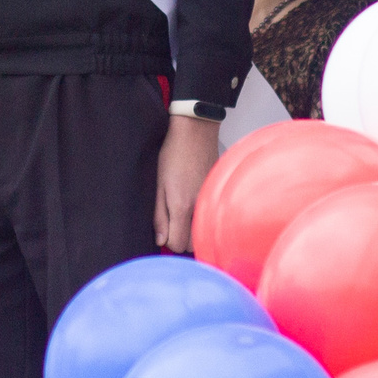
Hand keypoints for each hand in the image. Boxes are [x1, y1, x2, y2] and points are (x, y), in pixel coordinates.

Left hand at [154, 115, 219, 252]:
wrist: (196, 132)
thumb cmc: (173, 154)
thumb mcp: (159, 185)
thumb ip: (160, 215)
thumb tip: (161, 240)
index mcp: (182, 206)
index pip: (177, 245)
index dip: (168, 241)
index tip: (164, 230)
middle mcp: (200, 208)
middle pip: (193, 243)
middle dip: (182, 238)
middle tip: (173, 221)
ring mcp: (212, 201)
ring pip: (203, 231)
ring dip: (193, 229)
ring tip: (183, 210)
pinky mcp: (218, 194)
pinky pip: (211, 216)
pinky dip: (202, 215)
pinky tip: (195, 200)